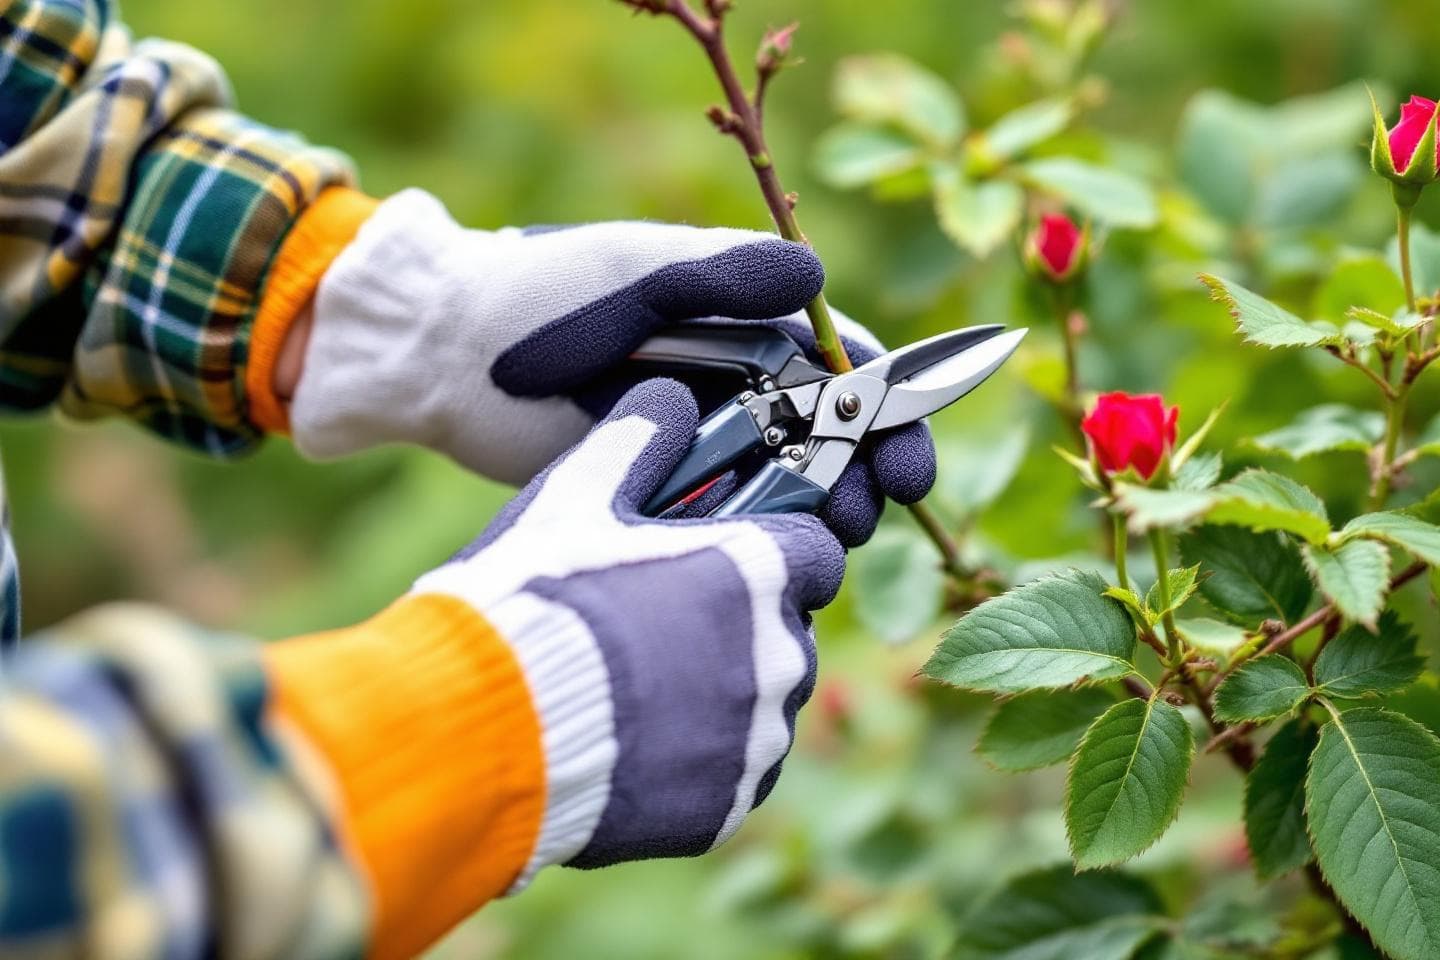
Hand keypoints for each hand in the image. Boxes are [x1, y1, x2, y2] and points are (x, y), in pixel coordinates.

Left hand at [288, 189, 933, 543]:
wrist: (448, 355)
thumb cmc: (543, 295)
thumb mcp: (636, 270)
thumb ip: (722, 275)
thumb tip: (815, 277)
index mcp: (747, 324)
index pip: (846, 370)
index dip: (889, 414)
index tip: (906, 462)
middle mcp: (737, 387)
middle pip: (832, 440)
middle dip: (864, 478)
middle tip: (868, 514)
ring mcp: (700, 445)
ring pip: (787, 489)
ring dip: (821, 518)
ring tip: (829, 543)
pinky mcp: (659, 495)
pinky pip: (725, 526)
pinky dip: (755, 544)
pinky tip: (770, 567)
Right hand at [412, 378, 841, 882]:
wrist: (484, 726)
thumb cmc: (534, 598)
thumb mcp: (578, 495)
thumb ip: (638, 438)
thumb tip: (669, 396)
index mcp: (757, 573)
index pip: (817, 552)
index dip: (775, 552)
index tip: (724, 559)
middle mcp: (777, 656)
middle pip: (789, 630)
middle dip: (742, 624)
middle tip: (663, 624)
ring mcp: (755, 739)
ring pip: (765, 704)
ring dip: (723, 693)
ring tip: (639, 688)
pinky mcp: (726, 806)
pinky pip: (733, 772)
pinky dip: (699, 759)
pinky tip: (634, 743)